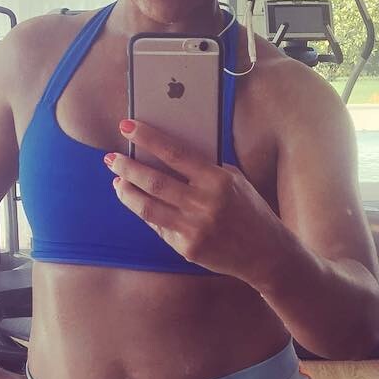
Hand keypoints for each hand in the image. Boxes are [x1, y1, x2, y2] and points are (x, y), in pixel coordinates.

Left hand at [104, 119, 283, 283]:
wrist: (265, 252)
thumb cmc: (248, 210)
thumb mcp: (234, 180)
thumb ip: (204, 168)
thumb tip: (164, 153)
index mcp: (218, 179)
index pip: (175, 152)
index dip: (147, 138)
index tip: (126, 126)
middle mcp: (205, 203)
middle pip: (154, 181)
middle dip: (128, 167)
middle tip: (112, 158)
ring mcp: (195, 228)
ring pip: (148, 207)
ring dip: (127, 192)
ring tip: (117, 181)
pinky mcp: (188, 248)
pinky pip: (158, 227)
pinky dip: (144, 212)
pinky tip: (137, 202)